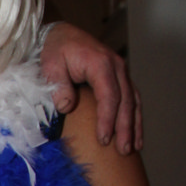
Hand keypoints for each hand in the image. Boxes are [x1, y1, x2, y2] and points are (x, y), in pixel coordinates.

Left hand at [40, 23, 141, 154]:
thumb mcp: (51, 66)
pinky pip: (132, 99)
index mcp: (101, 63)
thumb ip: (59, 86)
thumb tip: (67, 107)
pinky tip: (135, 135)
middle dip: (125, 128)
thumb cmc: (55, 51)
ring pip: (134, 101)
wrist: (61, 35)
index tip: (104, 139)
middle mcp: (116, 66)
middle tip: (123, 150)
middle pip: (126, 101)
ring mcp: (121, 72)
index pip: (109, 95)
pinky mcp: (120, 78)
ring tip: (133, 148)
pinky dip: (135, 117)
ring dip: (134, 125)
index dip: (108, 119)